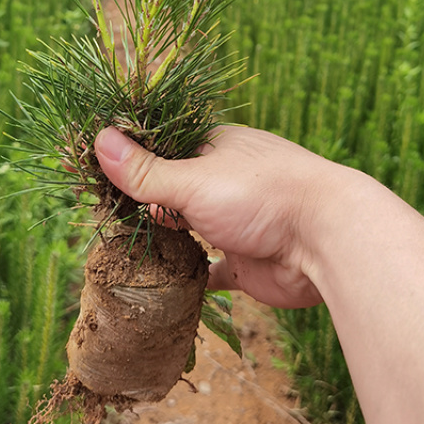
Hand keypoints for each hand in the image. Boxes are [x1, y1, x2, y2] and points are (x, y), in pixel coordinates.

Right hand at [94, 124, 326, 308]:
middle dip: (147, 204)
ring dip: (166, 238)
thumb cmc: (262, 195)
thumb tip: (97, 140)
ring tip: (124, 249)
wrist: (327, 240)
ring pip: (193, 228)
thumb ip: (144, 170)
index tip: (96, 178)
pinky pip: (212, 270)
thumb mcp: (192, 180)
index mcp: (218, 149)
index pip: (165, 148)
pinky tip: (164, 284)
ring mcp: (239, 222)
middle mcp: (228, 181)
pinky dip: (191, 276)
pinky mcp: (248, 261)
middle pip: (177, 190)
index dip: (132, 162)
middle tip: (104, 218)